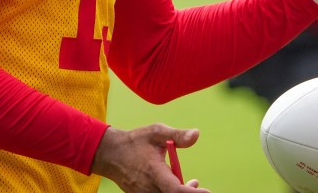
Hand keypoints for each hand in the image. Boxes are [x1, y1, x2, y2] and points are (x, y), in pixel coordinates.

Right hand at [91, 124, 209, 191]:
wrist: (110, 154)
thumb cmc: (135, 141)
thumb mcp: (156, 132)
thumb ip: (177, 135)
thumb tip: (196, 134)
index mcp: (153, 171)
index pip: (176, 190)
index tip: (206, 192)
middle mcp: (148, 188)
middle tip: (196, 183)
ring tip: (191, 183)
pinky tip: (176, 186)